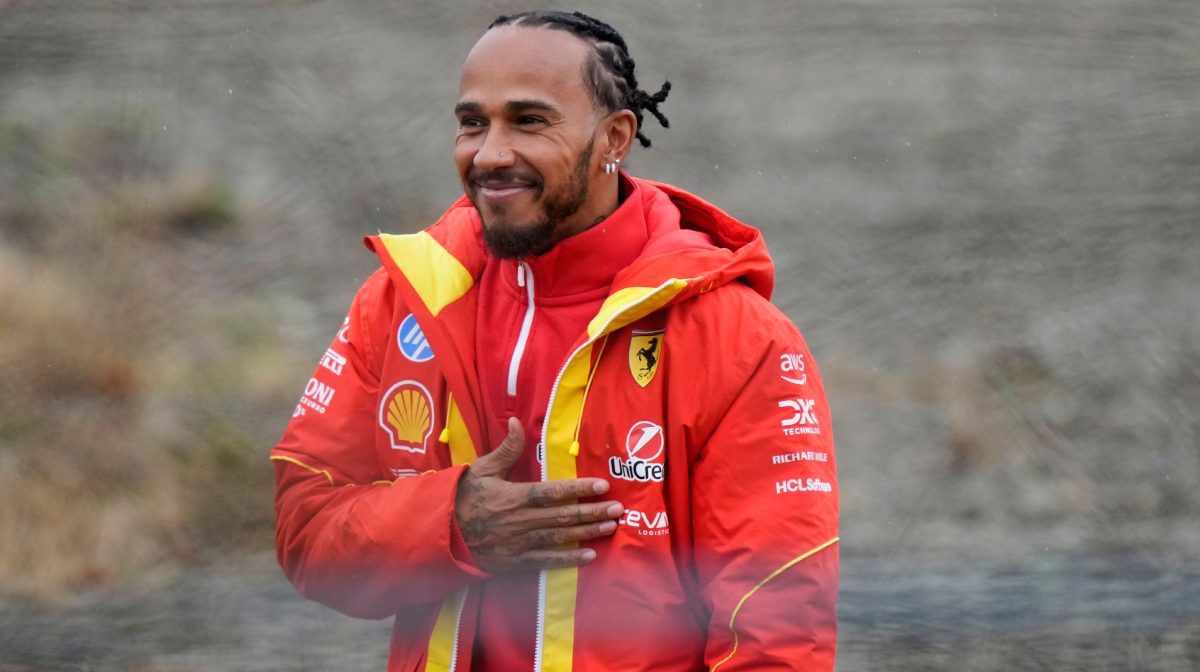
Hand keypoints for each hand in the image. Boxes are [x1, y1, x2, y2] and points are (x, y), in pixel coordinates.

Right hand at [454, 417, 622, 572]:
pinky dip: (567, 560)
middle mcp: (518, 520)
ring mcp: (517, 543)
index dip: (578, 489)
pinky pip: (544, 561)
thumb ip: (505, 449)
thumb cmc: (462, 497)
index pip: (552, 492)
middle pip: (561, 516)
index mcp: (512, 496)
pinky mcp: (514, 561)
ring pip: (558, 537)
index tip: (602, 486)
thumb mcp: (481, 469)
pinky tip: (588, 556)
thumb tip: (515, 421)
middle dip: (591, 512)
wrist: (440, 532)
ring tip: (609, 527)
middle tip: (617, 509)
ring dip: (586, 533)